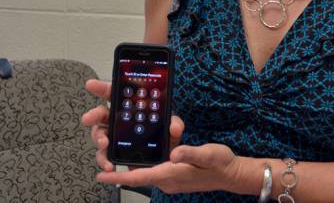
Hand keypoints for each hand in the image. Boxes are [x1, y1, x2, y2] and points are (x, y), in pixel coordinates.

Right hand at [80, 79, 184, 172]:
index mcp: (129, 106)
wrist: (164, 155)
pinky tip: (109, 164)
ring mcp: (115, 137)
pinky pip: (105, 156)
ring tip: (104, 144)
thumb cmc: (163, 133)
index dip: (101, 87)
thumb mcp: (171, 125)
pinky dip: (105, 160)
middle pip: (101, 114)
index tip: (91, 84)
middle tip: (88, 118)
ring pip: (99, 135)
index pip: (113, 93)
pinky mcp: (115, 153)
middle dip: (93, 114)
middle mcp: (118, 120)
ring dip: (98, 139)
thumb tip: (174, 127)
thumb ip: (174, 123)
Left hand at [94, 142, 242, 194]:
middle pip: (138, 176)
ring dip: (132, 168)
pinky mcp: (175, 174)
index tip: (101, 176)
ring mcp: (171, 178)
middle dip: (120, 172)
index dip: (119, 177)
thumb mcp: (207, 154)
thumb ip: (190, 153)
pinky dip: (144, 164)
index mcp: (171, 174)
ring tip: (117, 157)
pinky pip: (155, 170)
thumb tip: (174, 153)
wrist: (232, 174)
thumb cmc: (220, 164)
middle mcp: (167, 179)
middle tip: (104, 162)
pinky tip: (142, 153)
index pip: (139, 177)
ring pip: (145, 173)